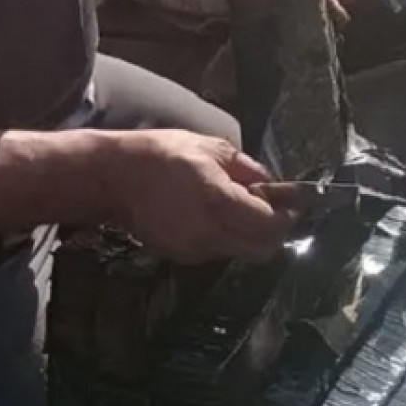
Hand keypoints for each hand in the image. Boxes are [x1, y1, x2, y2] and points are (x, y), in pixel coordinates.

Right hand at [101, 129, 296, 263]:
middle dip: (273, 231)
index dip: (286, 215)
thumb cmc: (162, 154)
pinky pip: (217, 252)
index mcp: (218, 202)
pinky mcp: (180, 257)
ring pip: (240, 252)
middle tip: (273, 208)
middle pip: (261, 250)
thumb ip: (247, 170)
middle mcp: (209, 234)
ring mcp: (193, 250)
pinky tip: (214, 215)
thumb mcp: (211, 148)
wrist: (113, 177)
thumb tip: (273, 185)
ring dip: (249, 235)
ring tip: (239, 207)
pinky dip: (226, 238)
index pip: (269, 226)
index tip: (292, 202)